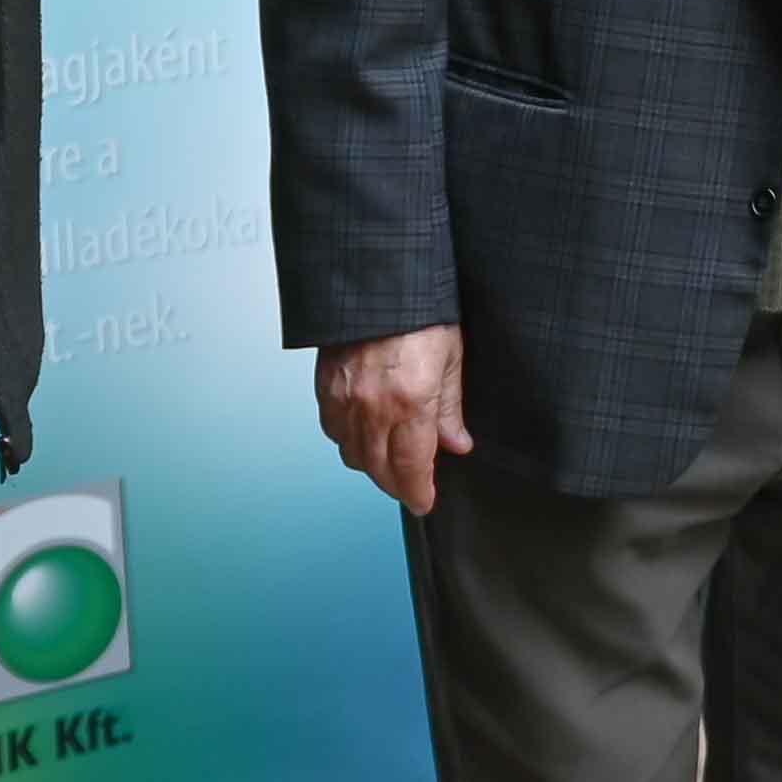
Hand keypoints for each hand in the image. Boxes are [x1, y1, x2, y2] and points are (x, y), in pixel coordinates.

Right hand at [315, 324, 468, 515]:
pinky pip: (332, 430)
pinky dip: (348, 440)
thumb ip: (449, 409)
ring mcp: (344, 399)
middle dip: (397, 486)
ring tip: (390, 462)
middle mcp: (373, 407)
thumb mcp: (450, 359)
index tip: (424, 502)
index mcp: (410, 402)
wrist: (378, 279)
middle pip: (379, 469)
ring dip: (372, 465)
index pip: (411, 468)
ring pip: (352, 454)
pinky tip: (363, 435)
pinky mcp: (325, 387)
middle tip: (411, 489)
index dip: (418, 492)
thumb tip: (456, 444)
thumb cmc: (419, 311)